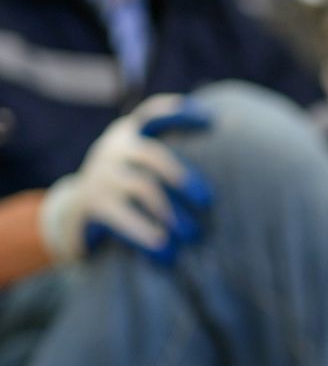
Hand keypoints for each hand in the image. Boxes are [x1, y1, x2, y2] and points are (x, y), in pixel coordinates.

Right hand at [40, 95, 213, 265]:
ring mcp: (101, 174)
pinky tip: (165, 250)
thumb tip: (214, 186)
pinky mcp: (93, 203)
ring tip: (192, 234)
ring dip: (172, 212)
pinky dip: (146, 233)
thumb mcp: (138, 168)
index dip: (180, 115)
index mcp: (129, 135)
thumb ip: (164, 163)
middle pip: (153, 155)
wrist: (74, 213)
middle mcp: (114, 149)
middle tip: (207, 201)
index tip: (211, 120)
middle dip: (183, 176)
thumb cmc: (124, 191)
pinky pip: (123, 217)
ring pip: (143, 188)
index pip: (154, 116)